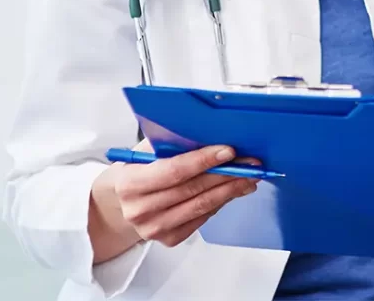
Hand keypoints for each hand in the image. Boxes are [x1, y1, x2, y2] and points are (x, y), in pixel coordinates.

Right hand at [90, 145, 257, 248]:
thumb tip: (210, 135)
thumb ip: (171, 144)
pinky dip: (220, 203)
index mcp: (130, 183)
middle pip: (193, 189)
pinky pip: (202, 219)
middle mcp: (139, 209)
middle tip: (250, 164)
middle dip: (226, 174)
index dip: (204, 160)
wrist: (122, 202)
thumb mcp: (146, 152)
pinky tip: (232, 191)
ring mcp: (154, 228)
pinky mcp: (168, 239)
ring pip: (201, 206)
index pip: (174, 170)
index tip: (229, 151)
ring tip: (248, 178)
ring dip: (230, 190)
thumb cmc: (138, 171)